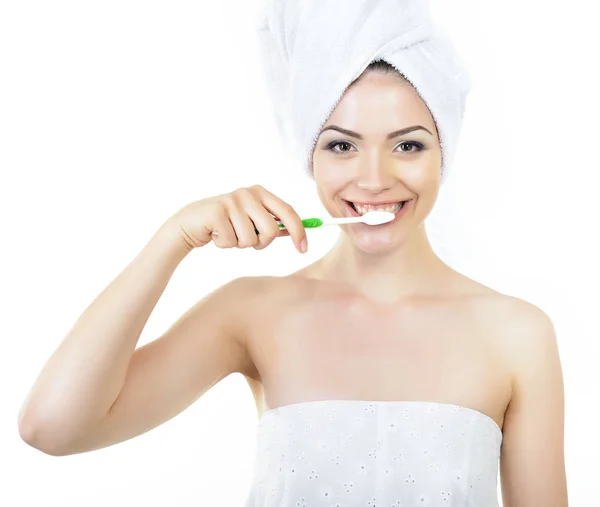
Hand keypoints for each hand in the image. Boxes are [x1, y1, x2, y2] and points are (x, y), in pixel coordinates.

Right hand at [167, 185, 307, 252]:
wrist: (190, 223)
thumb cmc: (225, 225)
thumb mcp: (252, 221)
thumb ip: (273, 224)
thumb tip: (298, 234)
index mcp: (260, 192)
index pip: (288, 211)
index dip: (299, 231)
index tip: (303, 249)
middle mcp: (248, 193)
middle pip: (271, 230)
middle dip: (261, 243)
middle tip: (246, 240)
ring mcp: (232, 201)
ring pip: (250, 239)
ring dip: (239, 244)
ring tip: (228, 234)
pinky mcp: (217, 212)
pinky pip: (231, 241)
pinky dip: (224, 245)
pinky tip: (215, 235)